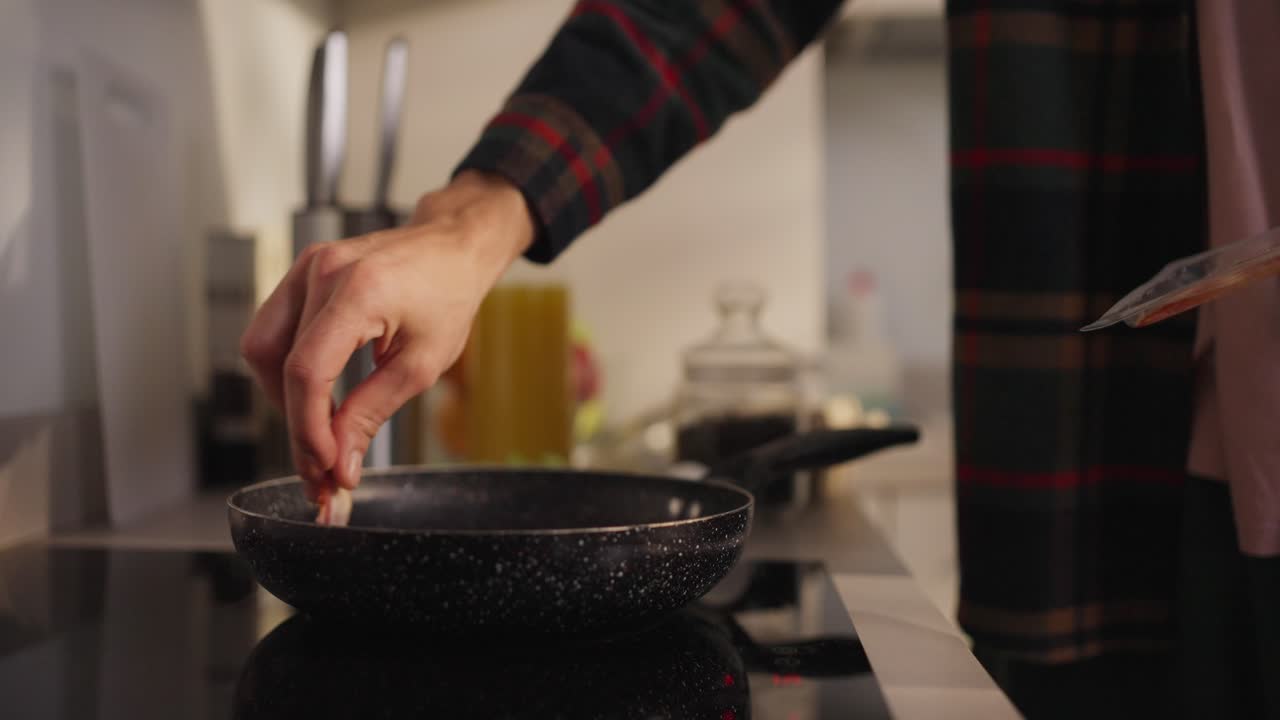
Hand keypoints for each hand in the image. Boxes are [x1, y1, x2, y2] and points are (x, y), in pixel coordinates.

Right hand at [240, 171, 533, 500]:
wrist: (454, 246)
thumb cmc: (449, 294)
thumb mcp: (421, 364)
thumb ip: (371, 413)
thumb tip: (339, 463)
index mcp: (358, 291)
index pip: (307, 371)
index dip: (308, 429)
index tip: (325, 469)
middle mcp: (322, 273)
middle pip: (277, 364)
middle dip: (296, 425)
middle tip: (322, 470)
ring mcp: (307, 268)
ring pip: (263, 349)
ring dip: (285, 400)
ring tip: (321, 436)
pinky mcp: (303, 274)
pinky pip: (275, 330)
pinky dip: (288, 371)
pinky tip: (318, 398)